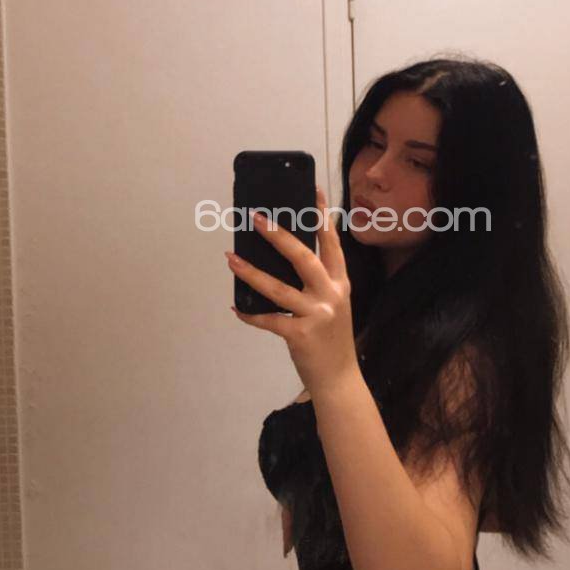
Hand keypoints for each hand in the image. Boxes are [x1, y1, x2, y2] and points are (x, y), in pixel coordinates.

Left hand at [225, 185, 358, 396]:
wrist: (339, 379)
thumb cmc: (330, 338)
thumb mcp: (333, 304)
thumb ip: (317, 282)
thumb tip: (282, 257)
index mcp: (339, 282)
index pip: (331, 242)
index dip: (321, 216)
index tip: (312, 190)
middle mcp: (331, 294)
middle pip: (303, 257)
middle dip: (278, 236)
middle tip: (256, 219)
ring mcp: (317, 314)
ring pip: (278, 287)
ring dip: (250, 272)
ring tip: (230, 258)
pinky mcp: (301, 334)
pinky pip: (268, 319)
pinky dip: (250, 313)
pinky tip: (236, 308)